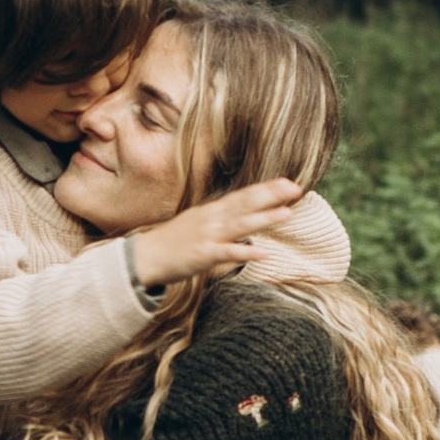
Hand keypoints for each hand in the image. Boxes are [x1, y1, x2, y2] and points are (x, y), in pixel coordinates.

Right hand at [130, 178, 308, 291]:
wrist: (144, 257)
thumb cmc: (173, 242)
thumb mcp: (198, 223)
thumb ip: (221, 218)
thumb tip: (243, 215)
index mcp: (212, 211)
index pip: (243, 196)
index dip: (266, 189)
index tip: (289, 182)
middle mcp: (212, 218)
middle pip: (245, 204)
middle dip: (270, 195)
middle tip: (294, 187)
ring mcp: (207, 236)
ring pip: (240, 225)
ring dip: (264, 219)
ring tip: (287, 213)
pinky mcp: (203, 255)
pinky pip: (228, 253)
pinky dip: (245, 252)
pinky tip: (263, 253)